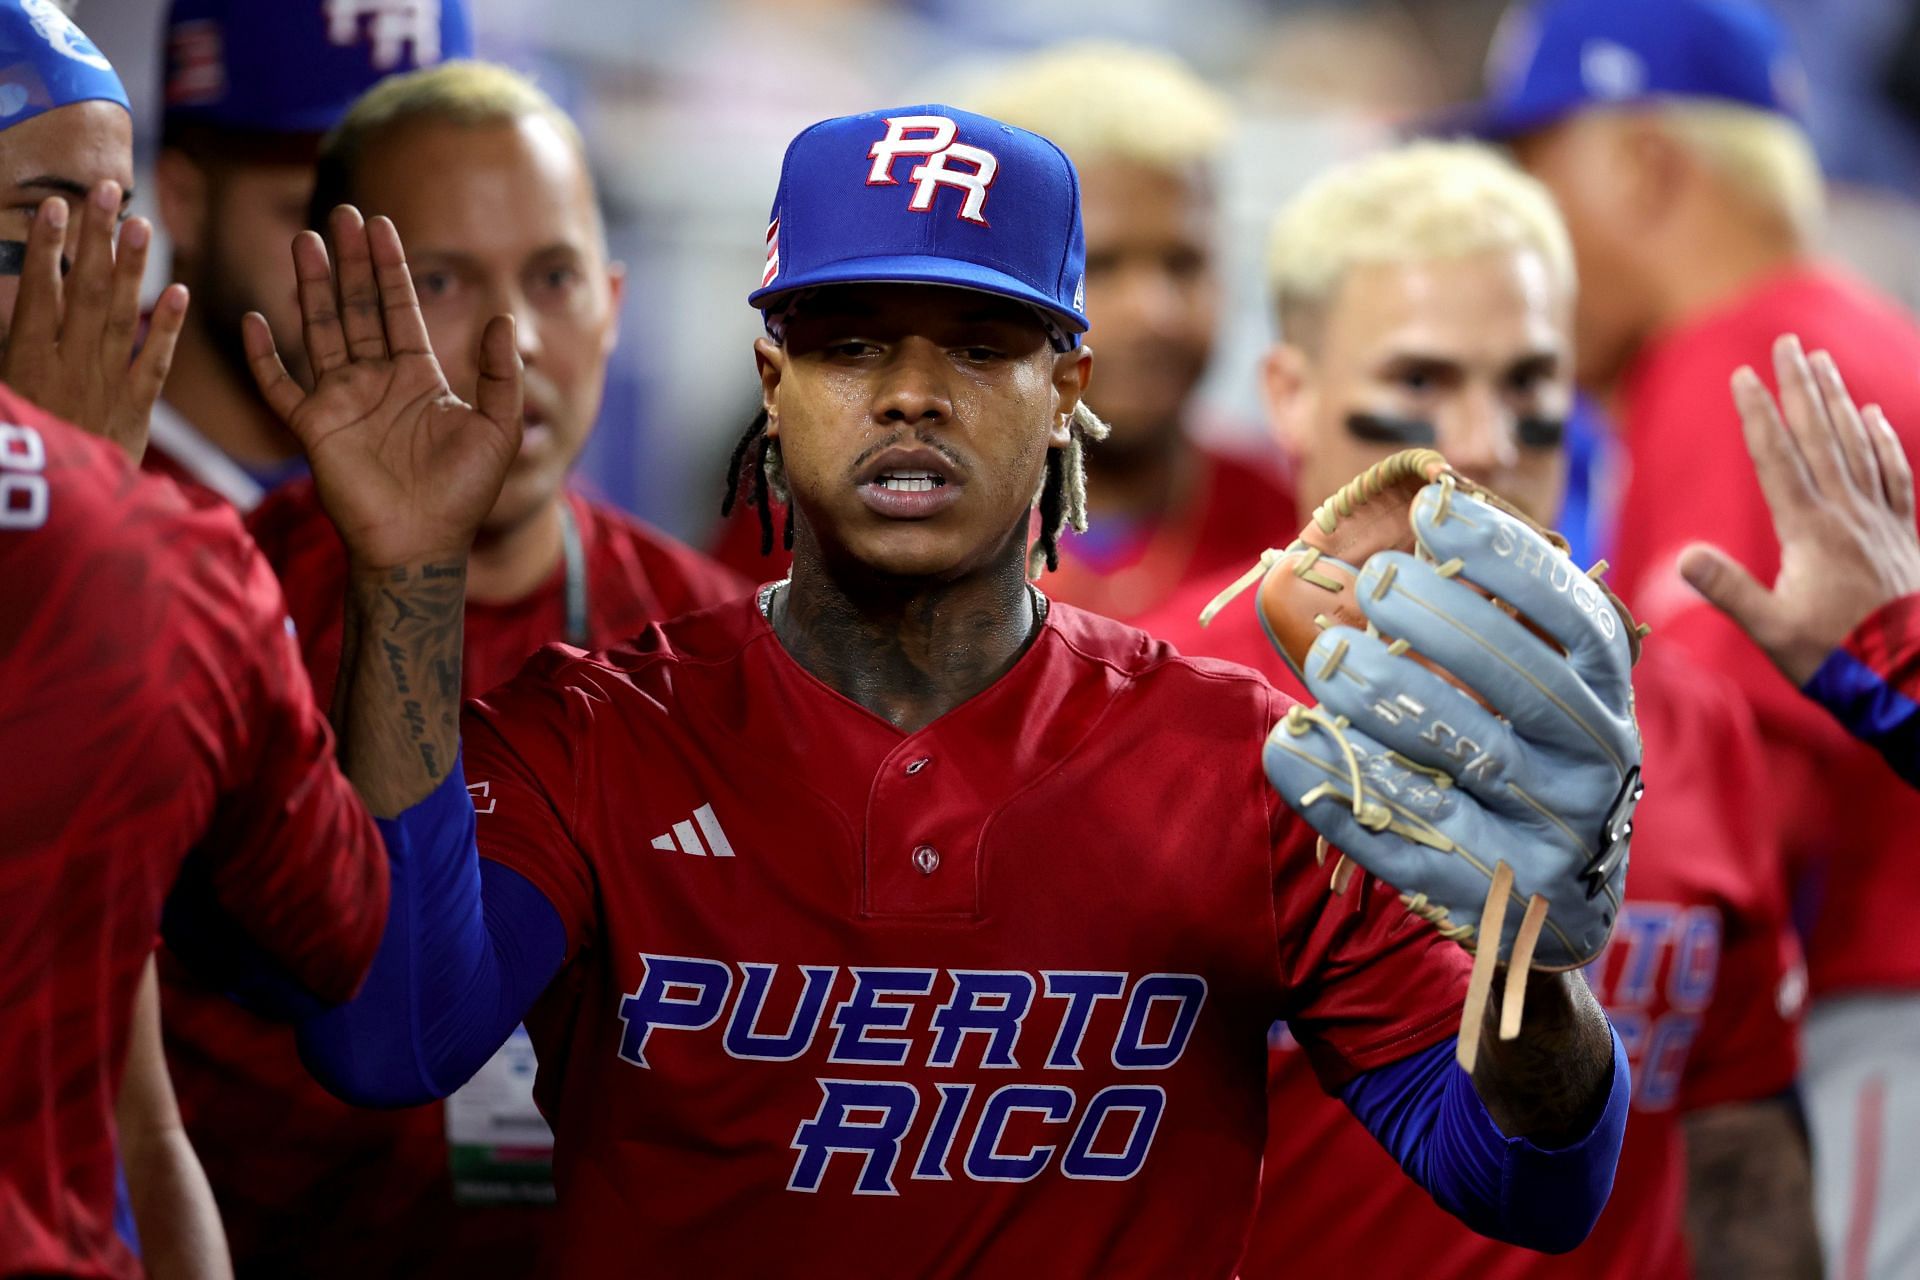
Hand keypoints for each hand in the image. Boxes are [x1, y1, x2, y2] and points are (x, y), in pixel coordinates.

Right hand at [0, 184, 188, 463]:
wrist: (51, 512)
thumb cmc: (21, 446)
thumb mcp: (6, 395)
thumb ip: (11, 350)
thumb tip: (18, 310)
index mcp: (26, 360)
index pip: (39, 292)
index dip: (48, 248)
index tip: (57, 206)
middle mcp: (67, 365)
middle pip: (83, 291)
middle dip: (95, 240)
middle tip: (108, 191)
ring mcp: (104, 386)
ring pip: (119, 317)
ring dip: (131, 269)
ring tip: (142, 225)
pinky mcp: (135, 412)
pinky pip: (154, 364)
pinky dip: (166, 328)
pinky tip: (181, 292)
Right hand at [245, 206, 521, 569]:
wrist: (422, 545)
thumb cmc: (464, 494)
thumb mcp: (498, 428)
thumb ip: (502, 373)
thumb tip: (504, 316)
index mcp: (419, 376)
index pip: (400, 307)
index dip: (389, 266)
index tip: (379, 223)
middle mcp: (376, 380)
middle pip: (358, 307)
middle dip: (349, 262)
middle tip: (339, 213)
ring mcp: (341, 401)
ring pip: (319, 330)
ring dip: (310, 287)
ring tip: (303, 240)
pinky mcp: (313, 428)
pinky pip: (280, 385)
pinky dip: (264, 356)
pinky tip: (255, 320)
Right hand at [1679, 334, 1919, 683]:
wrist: (1911, 677)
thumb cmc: (1837, 658)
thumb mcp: (1772, 632)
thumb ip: (1729, 591)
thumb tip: (1684, 558)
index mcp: (1811, 532)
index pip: (1777, 459)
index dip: (1758, 415)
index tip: (1742, 375)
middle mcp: (1848, 515)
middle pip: (1821, 437)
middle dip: (1801, 387)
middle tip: (1788, 344)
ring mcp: (1880, 521)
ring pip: (1858, 445)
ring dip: (1838, 401)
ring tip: (1822, 364)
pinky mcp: (1902, 535)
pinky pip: (1894, 474)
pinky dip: (1882, 441)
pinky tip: (1873, 418)